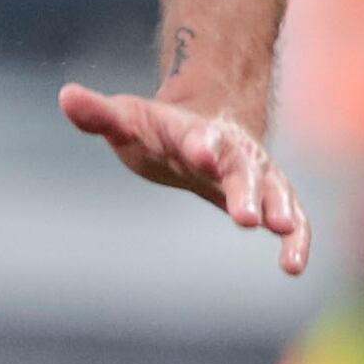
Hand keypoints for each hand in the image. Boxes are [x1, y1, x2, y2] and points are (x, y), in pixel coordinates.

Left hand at [61, 81, 312, 274]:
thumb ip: (99, 114)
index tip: (202, 154)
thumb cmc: (158, 130)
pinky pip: (292, 218)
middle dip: (246, 190)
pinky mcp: (269, 199)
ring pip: (274, 190)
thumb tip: (65, 96)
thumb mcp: (126, 119)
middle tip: (247, 218)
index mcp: (196, 133)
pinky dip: (298, 238)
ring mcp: (257, 175)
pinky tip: (295, 267)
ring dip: (280, 210)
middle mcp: (233, 152)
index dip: (202, 146)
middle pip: (243, 169)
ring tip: (283, 234)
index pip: (201, 138)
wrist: (203, 130)